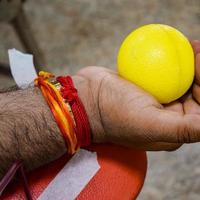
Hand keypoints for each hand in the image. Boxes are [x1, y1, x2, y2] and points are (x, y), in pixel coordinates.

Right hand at [76, 40, 199, 150]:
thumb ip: (183, 129)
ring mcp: (160, 100)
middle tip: (194, 49)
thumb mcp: (149, 124)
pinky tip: (176, 48)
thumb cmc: (114, 114)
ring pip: (184, 80)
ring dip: (190, 63)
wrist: (86, 99)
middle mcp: (170, 117)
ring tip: (190, 45)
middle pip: (197, 92)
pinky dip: (173, 60)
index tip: (198, 61)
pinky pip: (167, 72)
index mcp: (175, 130)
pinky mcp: (148, 87)